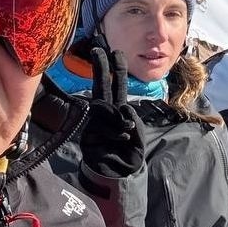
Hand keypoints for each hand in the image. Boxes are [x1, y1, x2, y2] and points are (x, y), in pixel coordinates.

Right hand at [79, 48, 144, 178]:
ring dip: (117, 120)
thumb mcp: (138, 135)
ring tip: (128, 132)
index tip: (115, 52)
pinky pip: (104, 129)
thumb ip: (132, 120)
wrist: (118, 176)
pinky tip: (124, 141)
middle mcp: (105, 114)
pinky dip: (116, 134)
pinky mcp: (89, 137)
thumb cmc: (129, 154)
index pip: (117, 85)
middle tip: (99, 50)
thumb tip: (123, 108)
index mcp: (118, 110)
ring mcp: (95, 124)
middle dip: (101, 69)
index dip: (116, 69)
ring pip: (104, 111)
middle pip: (102, 87)